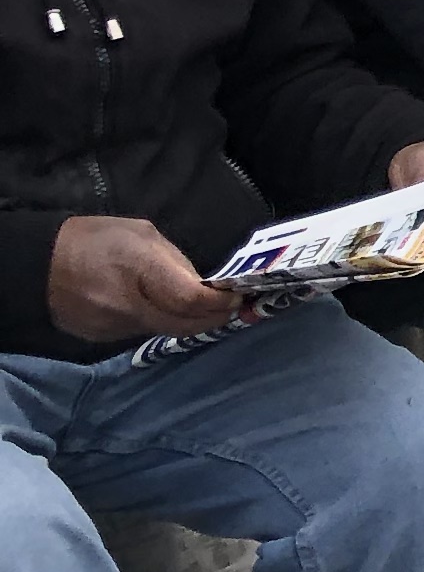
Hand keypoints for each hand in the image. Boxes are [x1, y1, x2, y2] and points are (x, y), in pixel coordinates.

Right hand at [48, 217, 238, 340]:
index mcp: (138, 269)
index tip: (237, 297)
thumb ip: (175, 259)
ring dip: (189, 323)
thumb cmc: (95, 239)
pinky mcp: (101, 339)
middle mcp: (126, 305)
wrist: (38, 266)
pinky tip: (171, 314)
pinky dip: (162, 324)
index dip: (218, 302)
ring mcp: (112, 327)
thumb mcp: (141, 233)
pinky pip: (142, 333)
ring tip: (209, 311)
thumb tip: (201, 283)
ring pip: (164, 331)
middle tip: (233, 310)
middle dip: (213, 318)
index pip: (189, 298)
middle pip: (182, 324)